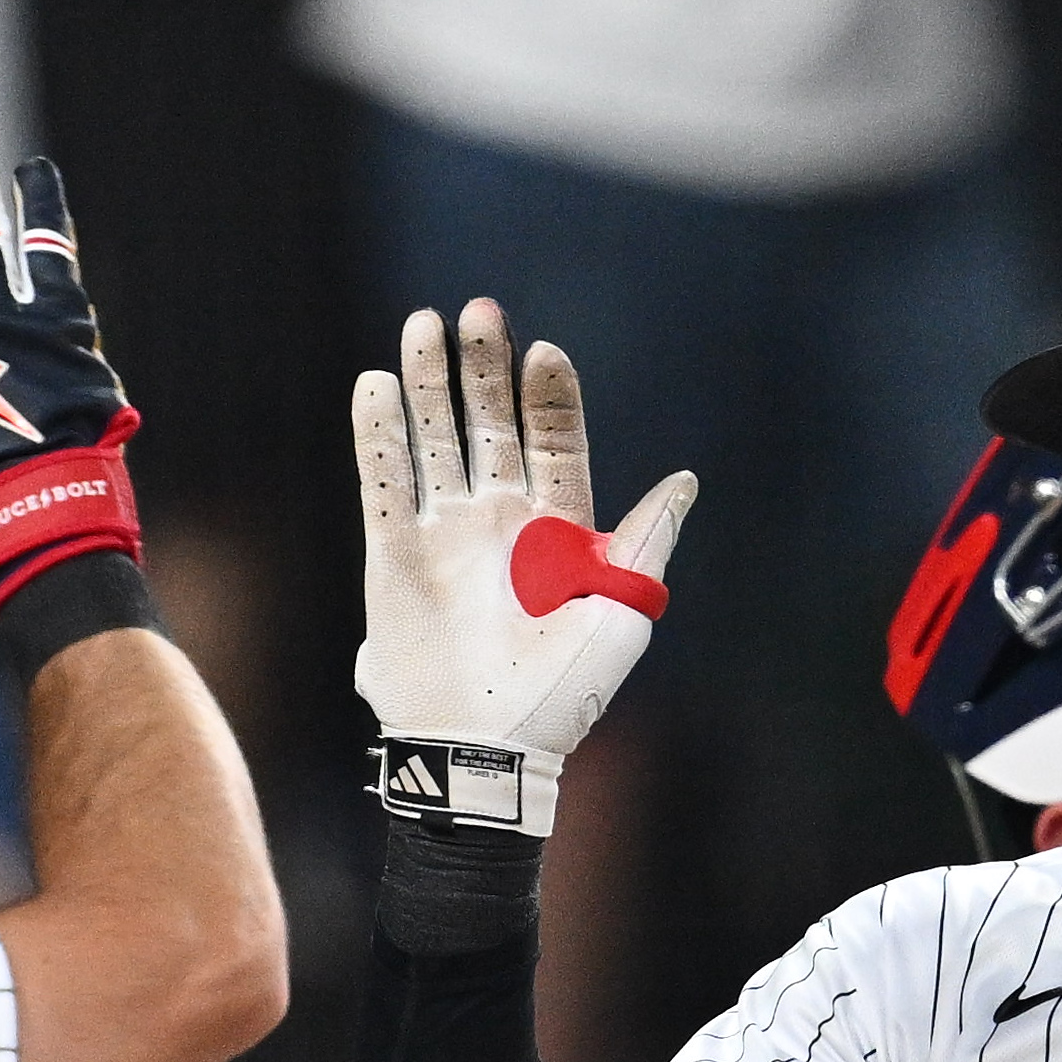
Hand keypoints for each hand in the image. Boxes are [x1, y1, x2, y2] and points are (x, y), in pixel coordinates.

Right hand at [352, 297, 692, 837]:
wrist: (485, 750)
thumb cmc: (561, 694)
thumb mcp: (619, 617)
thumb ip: (644, 545)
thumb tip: (684, 479)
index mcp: (558, 533)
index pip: (553, 443)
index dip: (548, 398)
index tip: (544, 352)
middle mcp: (500, 525)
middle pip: (490, 427)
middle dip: (482, 370)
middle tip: (477, 312)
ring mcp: (445, 537)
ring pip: (434, 442)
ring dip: (427, 385)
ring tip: (422, 324)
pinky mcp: (393, 557)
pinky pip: (383, 485)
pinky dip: (379, 438)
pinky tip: (377, 386)